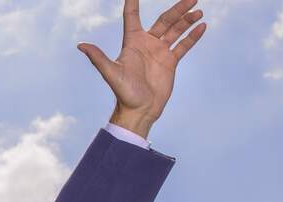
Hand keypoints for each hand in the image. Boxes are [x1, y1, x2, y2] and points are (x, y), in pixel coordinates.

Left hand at [78, 0, 206, 139]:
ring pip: (176, 30)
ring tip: (199, 11)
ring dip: (187, 20)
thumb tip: (81, 45)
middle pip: (164, 20)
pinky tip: (202, 26)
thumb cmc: (123, 93)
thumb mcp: (111, 73)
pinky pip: (183, 45)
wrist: (139, 110)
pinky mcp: (170, 62)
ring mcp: (159, 52)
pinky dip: (193, 36)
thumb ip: (98, 58)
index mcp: (132, 42)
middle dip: (178, 9)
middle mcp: (146, 44)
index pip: (132, 16)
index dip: (133, 3)